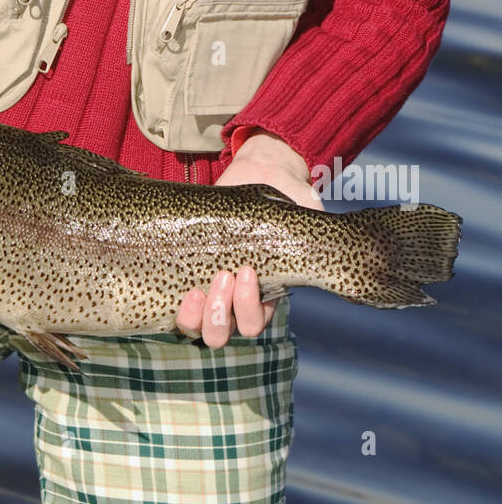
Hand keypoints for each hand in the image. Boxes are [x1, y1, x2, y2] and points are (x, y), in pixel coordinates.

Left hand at [176, 130, 323, 348]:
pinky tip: (186, 290)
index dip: (248, 306)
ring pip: (199, 327)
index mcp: (263, 293)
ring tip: (201, 286)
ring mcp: (209, 288)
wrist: (260, 170)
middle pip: (224, 332)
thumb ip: (314, 233)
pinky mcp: (186, 272)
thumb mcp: (306, 214)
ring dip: (201, 312)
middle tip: (224, 276)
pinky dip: (181, 306)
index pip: (254, 322)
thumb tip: (324, 240)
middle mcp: (234, 298)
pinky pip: (178, 308)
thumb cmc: (286, 198)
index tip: (246, 270)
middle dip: (221, 314)